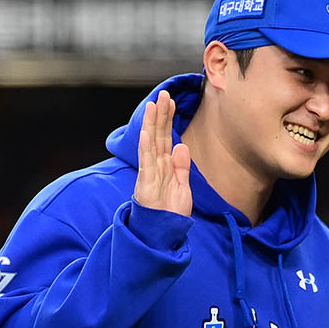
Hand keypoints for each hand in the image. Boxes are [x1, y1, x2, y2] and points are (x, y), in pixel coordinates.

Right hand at [135, 89, 191, 216]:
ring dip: (151, 124)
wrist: (163, 233)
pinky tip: (147, 133)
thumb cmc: (170, 212)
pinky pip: (146, 163)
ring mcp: (150, 173)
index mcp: (165, 165)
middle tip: (164, 94)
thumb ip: (182, 167)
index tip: (171, 101)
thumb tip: (182, 146)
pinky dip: (146, 148)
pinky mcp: (145, 184)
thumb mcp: (183, 186)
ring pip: (150, 144)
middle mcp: (156, 166)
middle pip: (158, 135)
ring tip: (153, 106)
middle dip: (160, 114)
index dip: (168, 119)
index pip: (166, 137)